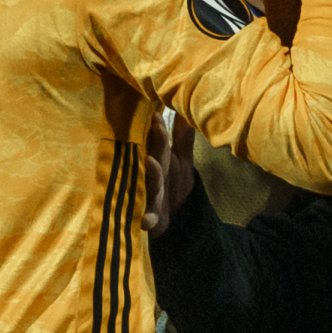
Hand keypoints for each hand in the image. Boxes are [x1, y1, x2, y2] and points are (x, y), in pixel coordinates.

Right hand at [141, 110, 195, 235]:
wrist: (172, 218)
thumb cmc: (172, 183)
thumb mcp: (181, 160)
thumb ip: (182, 137)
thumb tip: (185, 110)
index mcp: (160, 161)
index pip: (160, 144)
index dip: (160, 131)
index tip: (157, 115)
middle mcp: (153, 176)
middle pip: (155, 161)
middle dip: (156, 148)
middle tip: (156, 129)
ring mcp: (150, 196)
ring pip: (151, 185)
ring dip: (152, 176)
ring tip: (151, 163)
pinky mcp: (151, 218)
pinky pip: (149, 219)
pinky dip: (147, 220)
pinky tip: (146, 222)